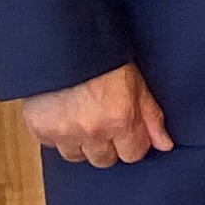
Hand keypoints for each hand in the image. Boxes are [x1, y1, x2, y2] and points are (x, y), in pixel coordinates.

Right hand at [19, 62, 170, 167]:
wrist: (64, 44)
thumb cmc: (105, 60)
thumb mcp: (138, 84)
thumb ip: (151, 117)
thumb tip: (164, 145)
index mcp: (120, 120)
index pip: (132, 155)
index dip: (131, 143)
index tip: (127, 132)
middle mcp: (92, 131)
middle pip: (104, 160)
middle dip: (107, 146)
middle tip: (103, 124)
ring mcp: (63, 132)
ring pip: (76, 156)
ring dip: (81, 144)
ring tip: (82, 120)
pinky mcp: (40, 129)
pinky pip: (52, 145)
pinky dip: (58, 136)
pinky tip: (63, 117)